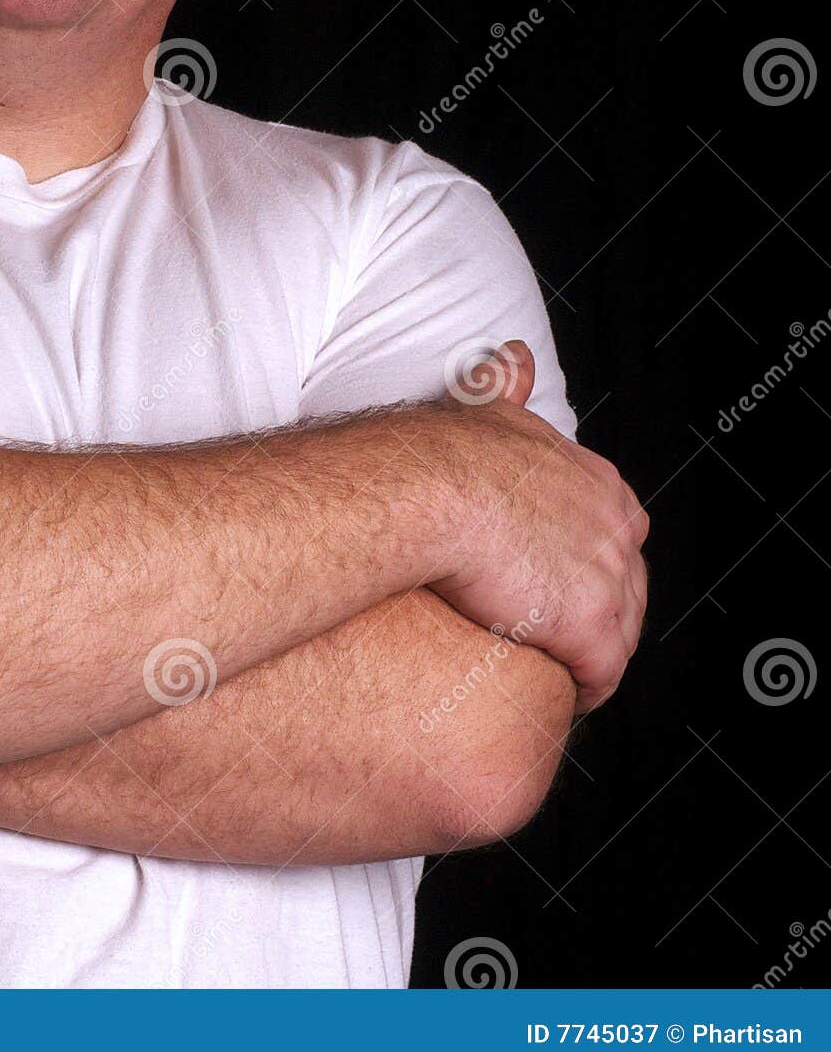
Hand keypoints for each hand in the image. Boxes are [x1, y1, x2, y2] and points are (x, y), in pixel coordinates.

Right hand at [425, 340, 648, 715]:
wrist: (426, 489)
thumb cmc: (442, 452)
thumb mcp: (486, 408)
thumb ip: (506, 384)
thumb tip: (515, 355)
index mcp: (598, 483)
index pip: (614, 534)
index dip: (583, 563)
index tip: (552, 581)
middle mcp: (617, 527)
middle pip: (625, 587)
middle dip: (595, 613)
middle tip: (552, 634)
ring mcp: (609, 578)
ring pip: (619, 633)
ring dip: (589, 654)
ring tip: (552, 671)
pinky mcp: (590, 627)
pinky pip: (599, 676)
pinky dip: (582, 689)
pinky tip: (559, 695)